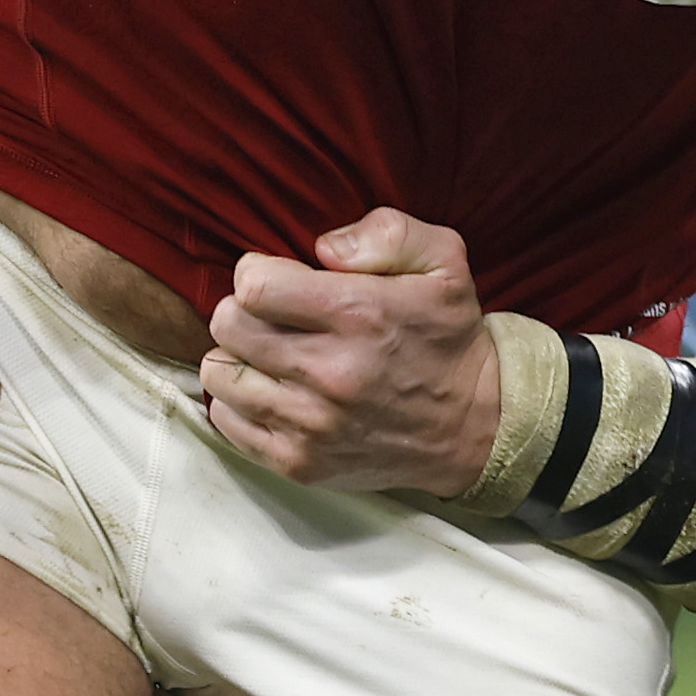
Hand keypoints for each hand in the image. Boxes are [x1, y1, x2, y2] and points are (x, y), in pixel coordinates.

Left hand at [200, 209, 500, 495]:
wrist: (475, 427)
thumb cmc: (447, 338)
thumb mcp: (443, 262)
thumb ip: (387, 232)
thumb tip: (322, 247)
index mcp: (359, 315)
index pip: (254, 285)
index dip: (257, 273)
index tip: (279, 279)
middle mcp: (330, 373)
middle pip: (229, 326)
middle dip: (243, 311)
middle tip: (272, 316)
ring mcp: (311, 425)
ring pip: (219, 374)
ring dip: (238, 356)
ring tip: (270, 354)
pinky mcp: (300, 463)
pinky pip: (227, 422)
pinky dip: (238, 401)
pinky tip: (271, 389)